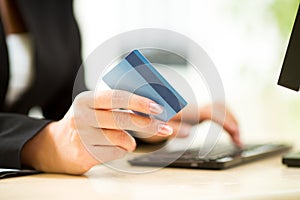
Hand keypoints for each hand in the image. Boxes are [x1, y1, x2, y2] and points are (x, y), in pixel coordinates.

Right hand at [21, 90, 172, 174]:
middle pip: (123, 120)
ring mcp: (82, 137)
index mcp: (85, 99)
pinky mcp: (85, 154)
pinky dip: (121, 150)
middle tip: (164, 127)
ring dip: (130, 141)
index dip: (139, 102)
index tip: (158, 107)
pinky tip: (111, 147)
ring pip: (121, 139)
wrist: (58, 145)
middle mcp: (81, 117)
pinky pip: (116, 153)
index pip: (116, 97)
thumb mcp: (93, 107)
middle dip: (148, 124)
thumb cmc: (85, 122)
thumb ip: (115, 105)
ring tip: (126, 140)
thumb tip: (149, 108)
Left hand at [142, 103, 241, 146]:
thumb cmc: (149, 121)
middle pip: (220, 107)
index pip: (211, 111)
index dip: (225, 121)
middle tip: (239, 141)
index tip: (235, 133)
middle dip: (233, 122)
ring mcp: (195, 108)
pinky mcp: (197, 112)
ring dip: (231, 120)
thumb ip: (170, 129)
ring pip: (220, 108)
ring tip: (237, 139)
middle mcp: (192, 106)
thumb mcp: (156, 128)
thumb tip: (188, 133)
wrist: (144, 112)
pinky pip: (217, 112)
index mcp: (185, 109)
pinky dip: (226, 121)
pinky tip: (230, 133)